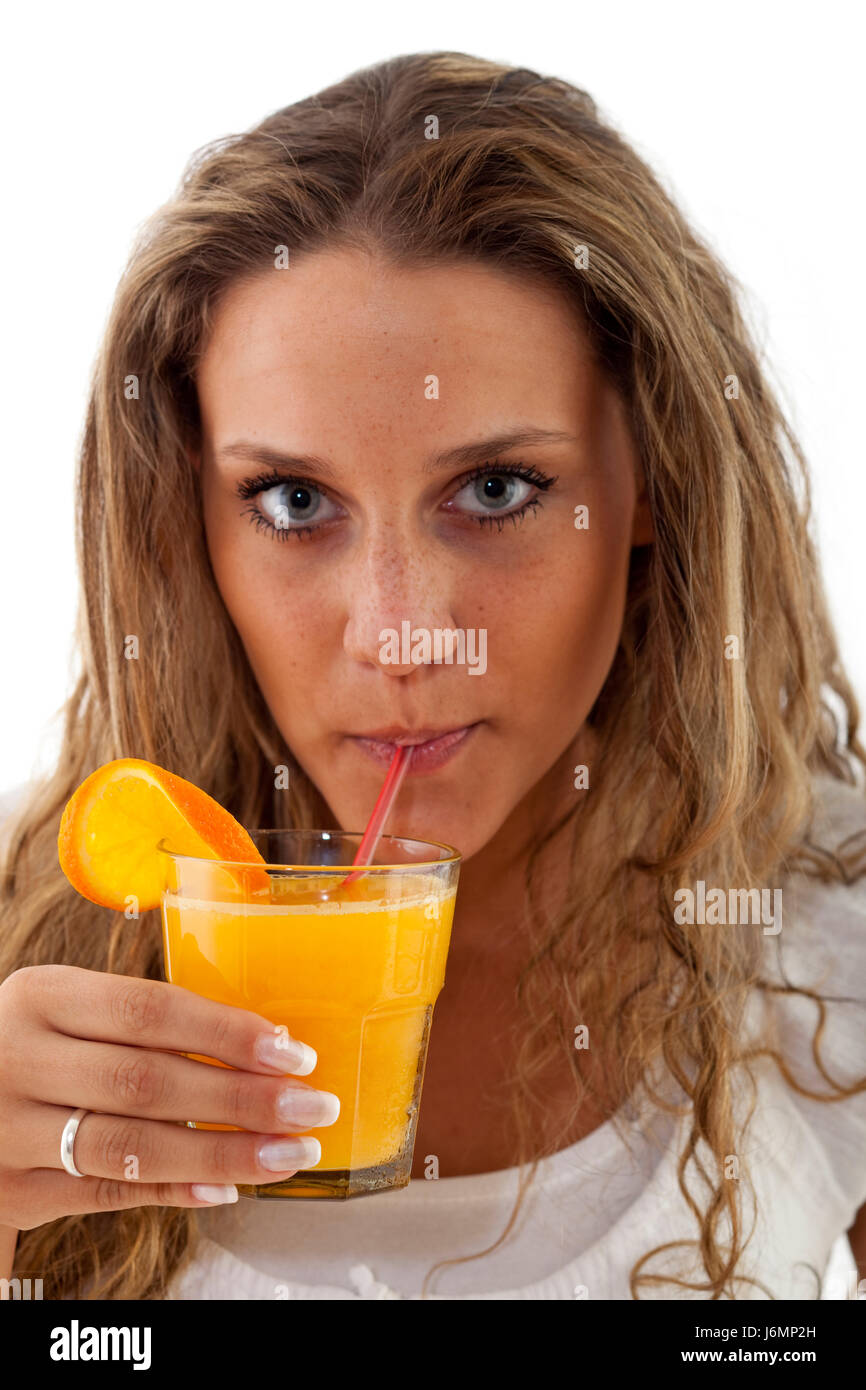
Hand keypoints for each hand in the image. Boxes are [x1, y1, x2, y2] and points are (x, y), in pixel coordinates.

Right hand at [0, 964, 339, 1229]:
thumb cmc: (36, 1046)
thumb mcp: (68, 1013)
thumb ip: (141, 1025)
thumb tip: (262, 1048)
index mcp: (42, 996)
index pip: (150, 1011)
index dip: (228, 1033)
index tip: (293, 1053)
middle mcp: (20, 1059)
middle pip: (148, 1081)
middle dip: (242, 1099)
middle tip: (310, 1108)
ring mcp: (9, 1130)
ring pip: (132, 1145)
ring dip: (222, 1153)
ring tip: (288, 1153)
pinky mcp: (12, 1190)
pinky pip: (106, 1194)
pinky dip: (173, 1192)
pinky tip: (226, 1187)